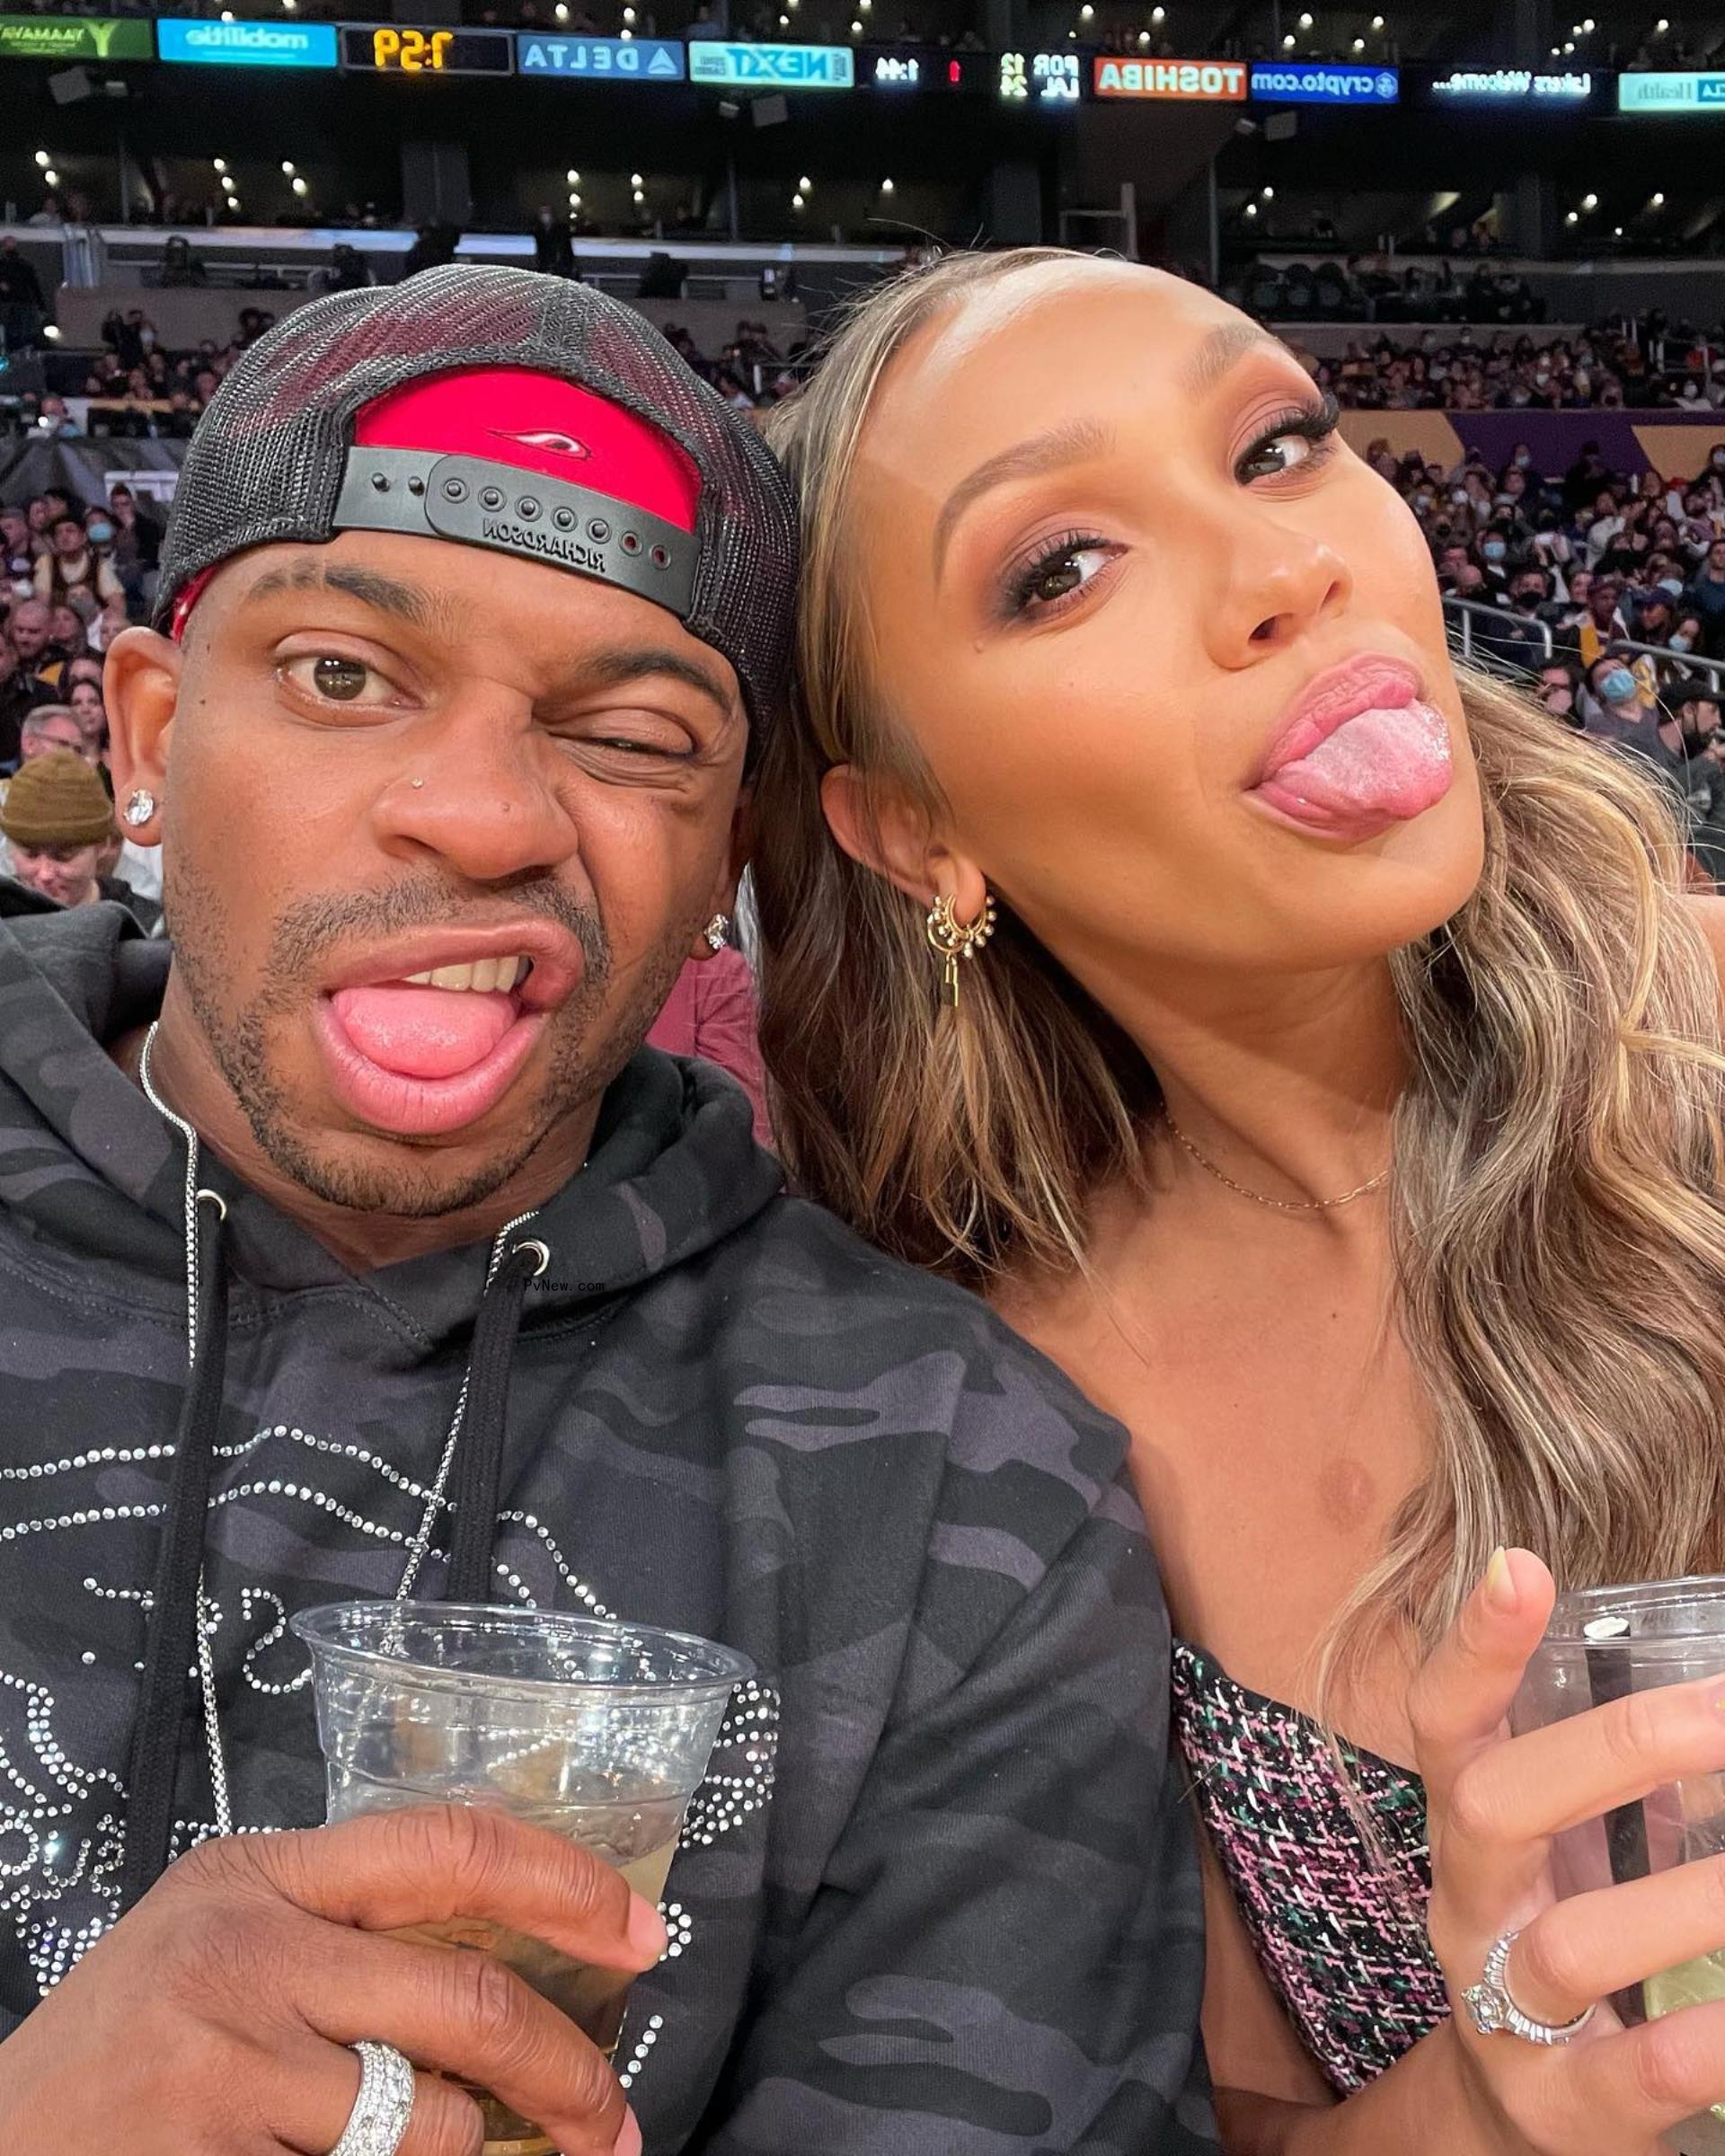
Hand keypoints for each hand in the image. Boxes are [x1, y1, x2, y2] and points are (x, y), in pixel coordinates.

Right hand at [0, 1803, 663, 2155]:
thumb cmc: (132, 2051)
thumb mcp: (228, 1943)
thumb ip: (349, 1933)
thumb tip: (523, 1962)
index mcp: (265, 1872)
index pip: (448, 1843)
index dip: (564, 1882)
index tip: (644, 1932)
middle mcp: (247, 1942)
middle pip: (465, 1992)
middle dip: (568, 2067)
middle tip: (616, 2118)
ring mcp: (223, 2051)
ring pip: (428, 2116)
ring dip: (477, 2154)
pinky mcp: (207, 2149)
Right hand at [1411, 1548, 1724, 2154]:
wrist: (1513, 2116)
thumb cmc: (1560, 1938)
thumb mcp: (1561, 1850)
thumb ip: (1612, 1774)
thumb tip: (1706, 1680)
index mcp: (1468, 1828)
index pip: (1443, 1718)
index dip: (1473, 1644)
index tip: (1520, 1566)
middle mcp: (1467, 1904)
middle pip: (1491, 1806)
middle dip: (1612, 1751)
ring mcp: (1502, 2011)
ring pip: (1572, 1946)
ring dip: (1689, 1901)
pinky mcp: (1558, 2108)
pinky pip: (1631, 2073)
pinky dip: (1702, 2041)